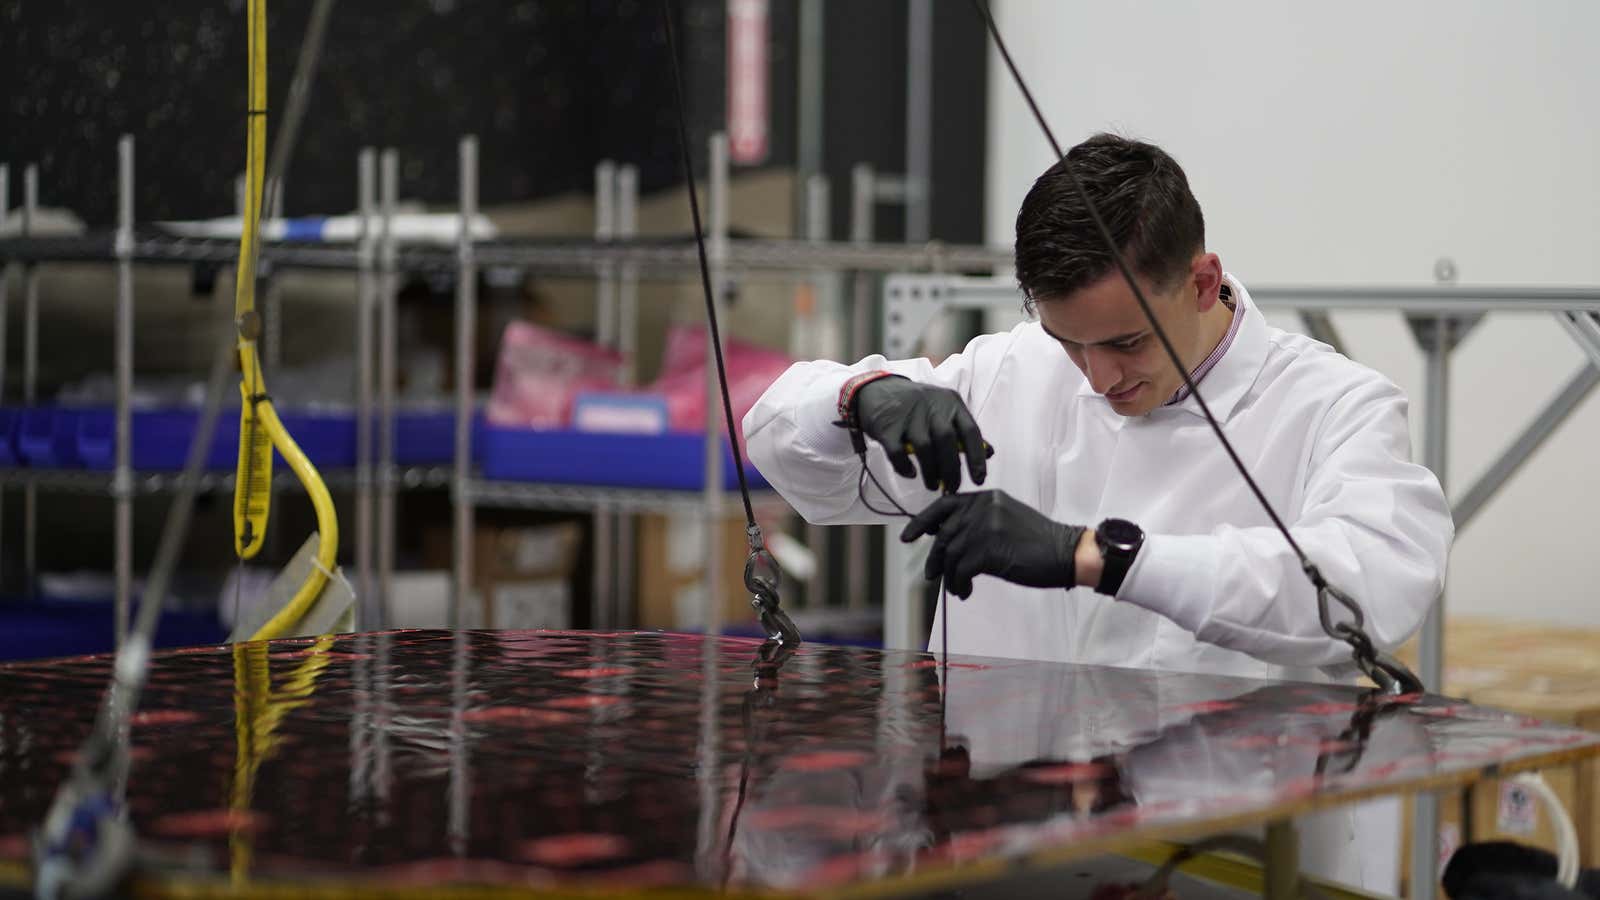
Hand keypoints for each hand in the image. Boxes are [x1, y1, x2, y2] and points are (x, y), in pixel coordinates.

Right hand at [854, 376, 988, 491]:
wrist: (878, 389)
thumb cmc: (918, 406)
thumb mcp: (944, 409)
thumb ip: (964, 430)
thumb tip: (989, 453)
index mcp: (951, 403)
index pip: (971, 431)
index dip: (977, 458)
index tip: (979, 480)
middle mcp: (932, 407)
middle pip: (947, 440)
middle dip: (952, 470)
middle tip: (952, 489)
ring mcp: (908, 415)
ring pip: (924, 448)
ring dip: (931, 472)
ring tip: (932, 486)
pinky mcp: (887, 426)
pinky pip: (897, 452)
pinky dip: (904, 467)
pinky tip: (910, 473)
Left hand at [900, 490, 1085, 597]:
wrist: (1066, 553)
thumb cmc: (1037, 541)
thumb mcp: (1005, 518)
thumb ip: (977, 520)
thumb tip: (944, 537)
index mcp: (986, 497)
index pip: (944, 504)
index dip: (922, 521)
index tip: (907, 537)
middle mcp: (983, 508)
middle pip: (943, 533)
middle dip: (934, 558)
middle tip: (932, 575)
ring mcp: (986, 527)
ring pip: (950, 554)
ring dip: (949, 576)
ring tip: (956, 587)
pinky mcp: (989, 550)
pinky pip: (960, 570)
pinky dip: (958, 584)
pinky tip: (965, 591)